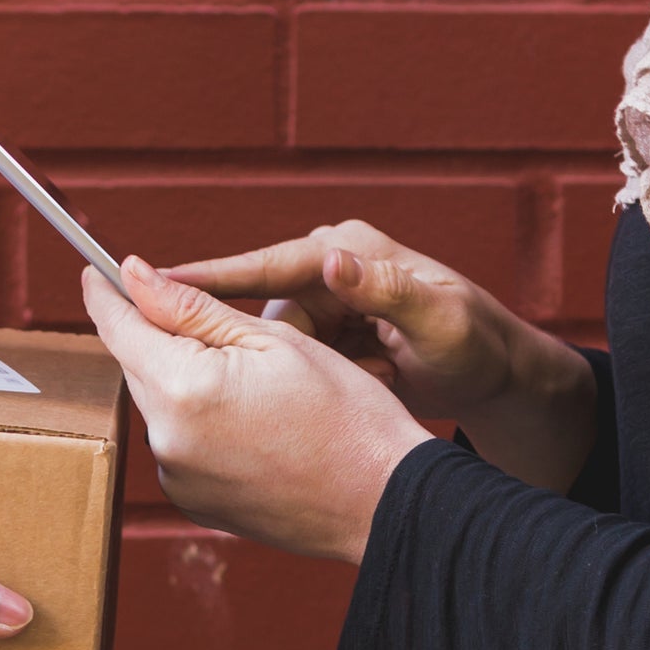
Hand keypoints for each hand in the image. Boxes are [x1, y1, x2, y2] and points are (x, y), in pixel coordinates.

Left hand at [81, 257, 424, 564]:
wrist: (381, 501)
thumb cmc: (346, 415)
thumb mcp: (273, 339)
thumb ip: (192, 308)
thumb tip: (137, 276)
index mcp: (183, 389)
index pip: (120, 328)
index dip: (106, 294)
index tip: (97, 271)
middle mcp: (166, 440)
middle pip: (139, 367)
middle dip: (163, 339)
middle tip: (221, 330)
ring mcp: (177, 478)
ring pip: (162, 406)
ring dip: (187, 384)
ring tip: (259, 390)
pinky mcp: (192, 502)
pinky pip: (180, 446)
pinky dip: (202, 425)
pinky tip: (255, 427)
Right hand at [162, 222, 597, 493]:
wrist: (499, 377)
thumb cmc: (476, 344)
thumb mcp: (438, 321)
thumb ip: (385, 292)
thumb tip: (333, 259)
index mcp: (346, 251)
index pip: (264, 267)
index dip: (208, 280)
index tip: (150, 285)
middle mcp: (329, 270)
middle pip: (259, 315)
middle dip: (272, 356)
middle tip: (315, 380)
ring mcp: (325, 305)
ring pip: (271, 348)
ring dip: (299, 378)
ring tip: (364, 385)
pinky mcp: (325, 338)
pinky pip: (290, 365)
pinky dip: (307, 387)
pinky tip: (346, 398)